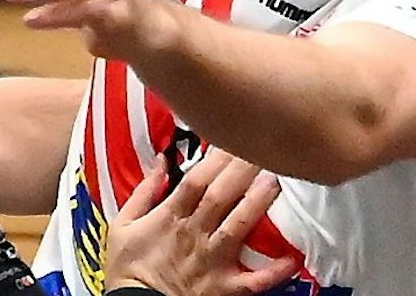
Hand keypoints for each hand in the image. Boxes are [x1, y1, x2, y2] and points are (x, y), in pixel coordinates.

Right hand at [102, 149, 298, 295]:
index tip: (233, 135)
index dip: (216, 157)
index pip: (196, 179)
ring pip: (238, 227)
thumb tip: (160, 160)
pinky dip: (274, 270)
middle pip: (221, 195)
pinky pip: (253, 281)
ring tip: (276, 181)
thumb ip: (143, 192)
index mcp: (171, 217)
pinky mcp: (224, 288)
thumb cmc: (129, 269)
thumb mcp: (122, 225)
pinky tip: (293, 256)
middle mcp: (195, 235)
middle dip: (242, 169)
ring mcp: (212, 261)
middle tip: (263, 146)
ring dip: (258, 203)